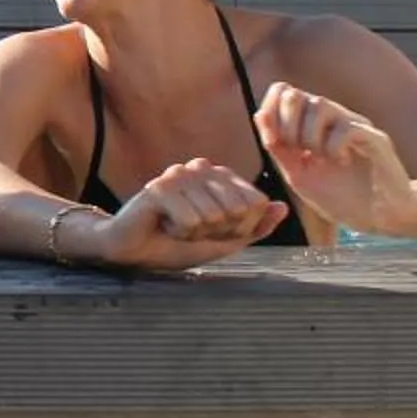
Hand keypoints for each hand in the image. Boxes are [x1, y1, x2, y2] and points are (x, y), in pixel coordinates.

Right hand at [66, 159, 291, 270]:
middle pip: (238, 210)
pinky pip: (190, 221)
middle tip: (191, 231)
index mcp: (220, 175)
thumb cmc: (177, 244)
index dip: (238, 229)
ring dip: (195, 234)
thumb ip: (255, 227)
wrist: (133, 250)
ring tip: (175, 228)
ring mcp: (180, 173)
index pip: (255, 204)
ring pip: (214, 216)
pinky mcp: (160, 187)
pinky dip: (178, 233)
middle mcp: (201, 167)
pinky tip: (163, 226)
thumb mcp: (224, 241)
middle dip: (218, 231)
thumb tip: (283, 207)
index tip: (211, 230)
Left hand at [253, 80, 412, 235]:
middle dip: (287, 125)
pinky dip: (333, 146)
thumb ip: (279, 148)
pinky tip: (341, 162)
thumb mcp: (299, 175)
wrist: (381, 217)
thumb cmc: (342, 197)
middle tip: (298, 152)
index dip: (271, 111)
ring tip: (320, 160)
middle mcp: (333, 118)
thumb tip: (259, 115)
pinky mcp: (374, 138)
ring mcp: (355, 124)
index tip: (273, 143)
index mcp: (312, 124)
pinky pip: (345, 128)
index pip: (284, 93)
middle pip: (297, 95)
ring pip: (320, 105)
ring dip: (309, 136)